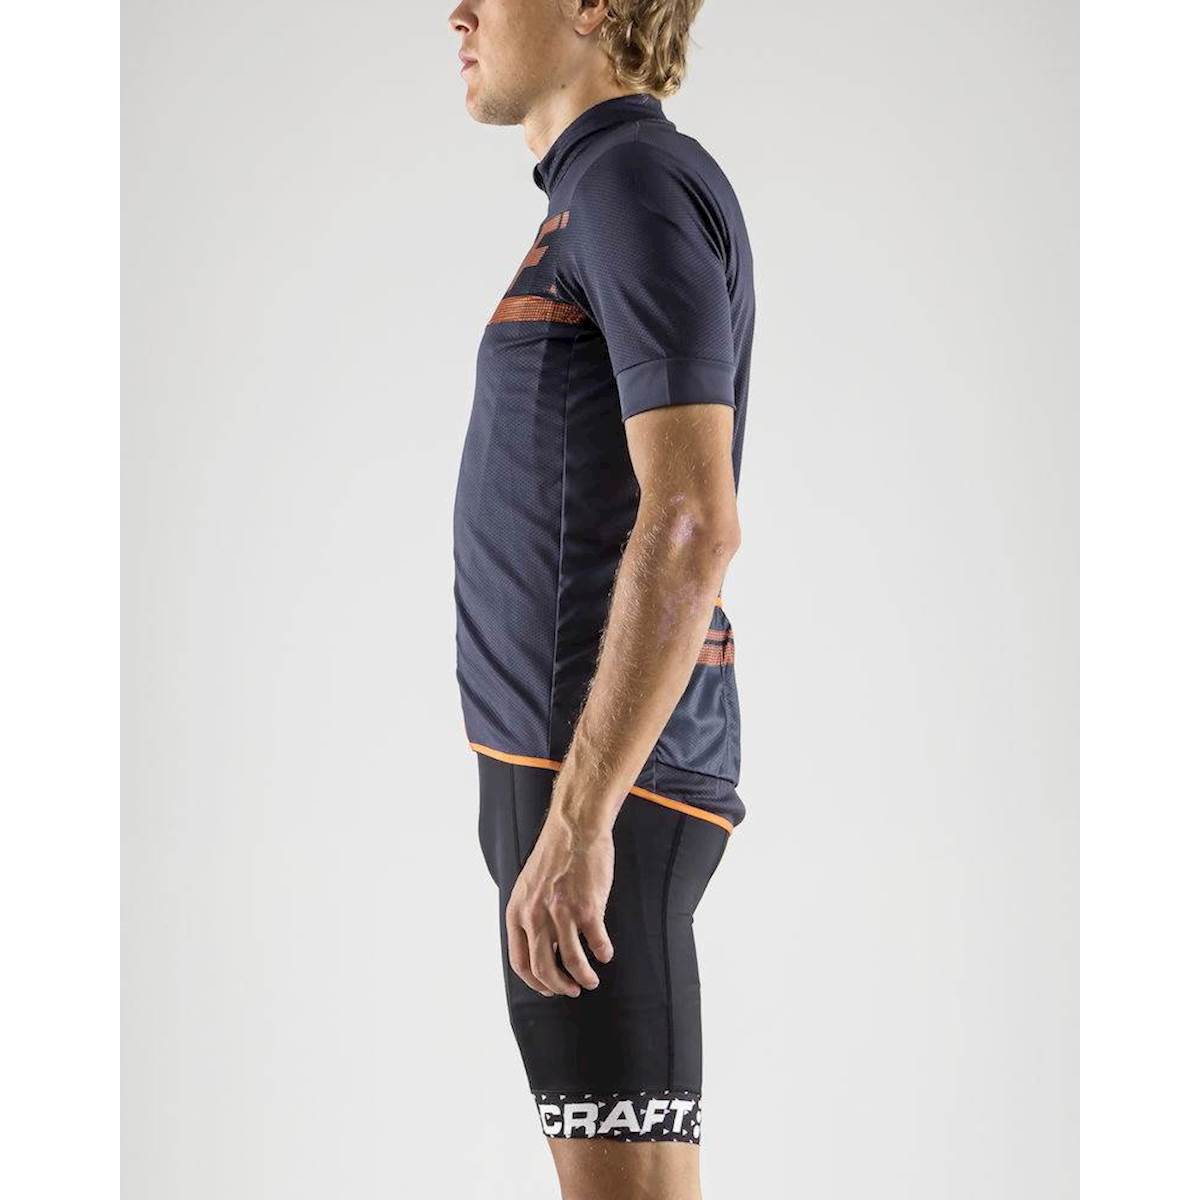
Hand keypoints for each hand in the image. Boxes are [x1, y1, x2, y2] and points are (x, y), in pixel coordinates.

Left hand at [505, 808, 614, 997]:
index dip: (535, 982)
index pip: (520, 962)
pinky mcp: (587, 907)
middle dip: (559, 986)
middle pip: (543, 968)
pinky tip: (605, 953)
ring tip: (591, 980)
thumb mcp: (528, 887)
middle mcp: (536, 916)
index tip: (549, 988)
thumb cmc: (554, 855)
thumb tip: (541, 947)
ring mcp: (561, 913)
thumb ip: (530, 916)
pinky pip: (596, 942)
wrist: (574, 827)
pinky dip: (602, 953)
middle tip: (572, 991)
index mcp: (518, 912)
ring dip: (583, 977)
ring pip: (572, 962)